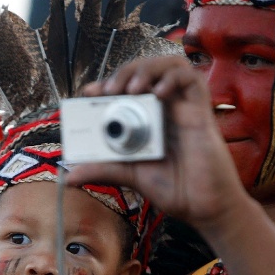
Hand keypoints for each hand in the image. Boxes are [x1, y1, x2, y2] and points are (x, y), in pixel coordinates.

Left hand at [67, 56, 248, 231]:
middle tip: (107, 90)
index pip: (126, 90)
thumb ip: (104, 170)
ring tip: (131, 88)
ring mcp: (183, 107)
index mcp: (148, 120)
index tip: (87, 93)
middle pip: (144, 72)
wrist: (205, 208)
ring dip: (146, 69)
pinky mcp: (201, 111)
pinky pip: (190, 78)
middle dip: (123, 74)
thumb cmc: (176, 190)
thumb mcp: (131, 176)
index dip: (106, 84)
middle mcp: (165, 109)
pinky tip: (158, 93)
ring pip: (167, 66)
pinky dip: (172, 78)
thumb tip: (68, 177)